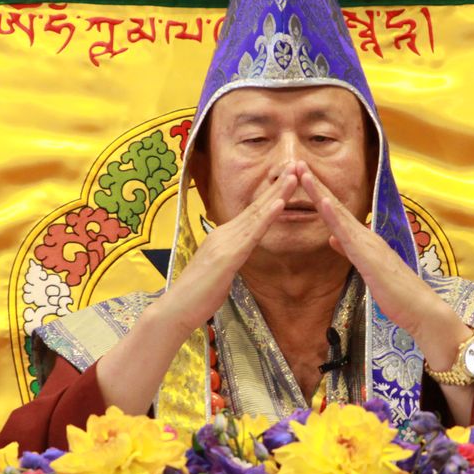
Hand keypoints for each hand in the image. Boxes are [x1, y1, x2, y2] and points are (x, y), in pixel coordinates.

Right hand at [151, 163, 298, 335]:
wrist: (177, 309)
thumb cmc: (198, 296)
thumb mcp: (220, 271)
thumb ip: (231, 258)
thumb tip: (240, 253)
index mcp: (223, 237)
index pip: (252, 212)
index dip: (271, 194)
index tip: (287, 178)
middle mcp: (223, 234)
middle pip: (256, 206)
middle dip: (277, 185)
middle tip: (296, 164)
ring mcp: (224, 243)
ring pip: (256, 214)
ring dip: (277, 193)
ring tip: (293, 175)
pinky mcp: (227, 256)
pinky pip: (252, 234)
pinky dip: (267, 217)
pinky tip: (280, 203)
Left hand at [294, 161, 468, 370]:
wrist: (420, 309)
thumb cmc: (396, 293)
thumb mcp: (366, 269)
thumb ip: (350, 251)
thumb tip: (333, 238)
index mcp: (363, 239)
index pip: (337, 214)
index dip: (320, 195)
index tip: (304, 178)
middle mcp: (366, 235)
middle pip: (335, 206)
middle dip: (316, 185)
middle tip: (297, 164)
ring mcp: (368, 243)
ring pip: (339, 213)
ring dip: (321, 192)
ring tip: (304, 174)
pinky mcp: (368, 256)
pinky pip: (348, 233)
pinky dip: (335, 216)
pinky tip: (324, 202)